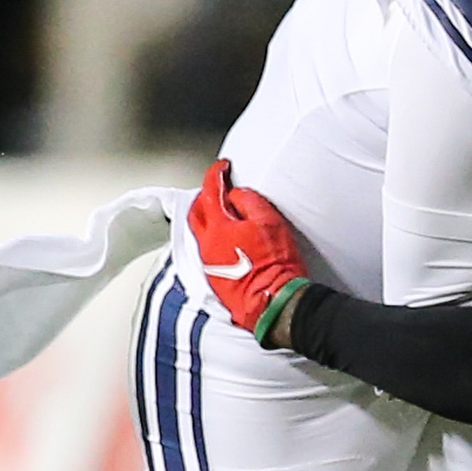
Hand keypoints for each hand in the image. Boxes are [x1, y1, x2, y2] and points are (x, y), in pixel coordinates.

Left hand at [186, 160, 312, 337]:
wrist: (273, 302)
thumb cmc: (274, 266)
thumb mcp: (269, 223)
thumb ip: (249, 202)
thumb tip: (236, 195)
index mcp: (218, 226)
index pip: (209, 190)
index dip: (216, 174)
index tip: (222, 167)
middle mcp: (207, 243)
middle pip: (196, 211)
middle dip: (205, 196)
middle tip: (218, 189)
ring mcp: (208, 262)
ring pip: (200, 231)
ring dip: (208, 218)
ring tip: (225, 214)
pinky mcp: (214, 277)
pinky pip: (207, 249)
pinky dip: (213, 237)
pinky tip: (228, 240)